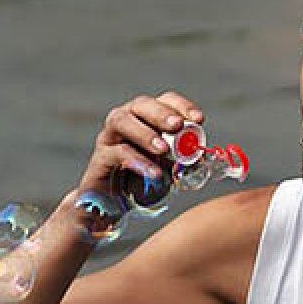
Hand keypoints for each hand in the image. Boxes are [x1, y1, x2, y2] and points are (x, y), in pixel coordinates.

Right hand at [78, 91, 204, 195]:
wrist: (113, 202)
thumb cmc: (143, 179)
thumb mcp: (168, 167)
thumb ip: (182, 160)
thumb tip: (202, 157)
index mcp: (146, 117)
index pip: (164, 101)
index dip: (181, 106)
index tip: (199, 119)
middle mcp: (126, 120)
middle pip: (141, 105)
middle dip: (161, 114)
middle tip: (177, 126)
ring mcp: (109, 137)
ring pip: (122, 121)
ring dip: (145, 133)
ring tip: (164, 150)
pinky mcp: (100, 158)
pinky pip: (117, 153)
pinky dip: (137, 161)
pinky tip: (154, 173)